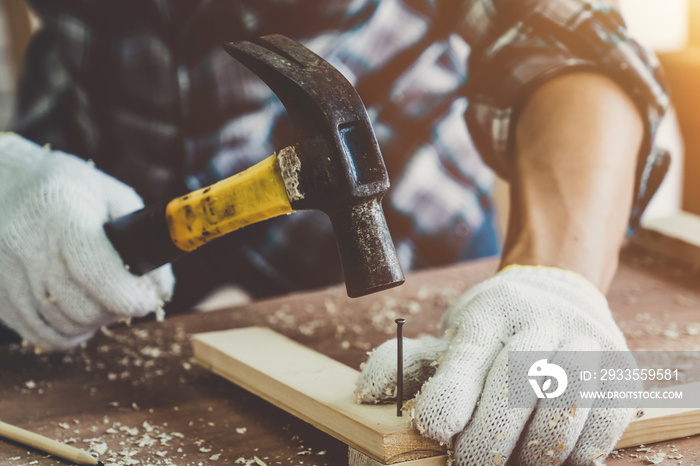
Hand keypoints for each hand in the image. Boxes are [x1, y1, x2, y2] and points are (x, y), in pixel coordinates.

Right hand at [0, 133, 174, 349]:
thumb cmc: (64, 186)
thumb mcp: (108, 193)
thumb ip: (144, 234)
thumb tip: (164, 288)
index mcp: (62, 215)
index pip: (99, 275)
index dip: (131, 297)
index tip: (147, 299)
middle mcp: (27, 246)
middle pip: (83, 307)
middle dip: (115, 310)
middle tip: (126, 299)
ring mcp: (6, 273)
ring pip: (63, 326)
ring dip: (92, 323)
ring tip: (102, 303)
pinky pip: (39, 335)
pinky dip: (66, 335)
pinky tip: (78, 319)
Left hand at [356, 266, 634, 464]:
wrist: (558, 292)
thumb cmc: (495, 326)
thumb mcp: (448, 335)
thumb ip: (410, 365)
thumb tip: (367, 393)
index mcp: (491, 312)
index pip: (471, 354)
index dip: (453, 395)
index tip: (434, 429)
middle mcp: (542, 321)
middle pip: (517, 386)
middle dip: (488, 438)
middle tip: (469, 463)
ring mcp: (586, 343)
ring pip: (562, 409)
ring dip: (532, 451)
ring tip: (512, 461)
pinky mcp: (619, 371)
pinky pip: (601, 425)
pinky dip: (574, 453)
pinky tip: (550, 454)